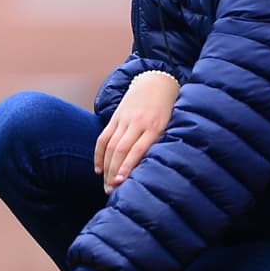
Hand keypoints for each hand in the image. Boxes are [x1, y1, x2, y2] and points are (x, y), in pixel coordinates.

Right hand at [95, 71, 179, 193]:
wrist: (157, 81)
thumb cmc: (169, 108)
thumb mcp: (171, 124)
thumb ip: (162, 143)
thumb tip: (152, 170)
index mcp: (155, 126)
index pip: (137, 149)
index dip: (127, 166)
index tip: (121, 182)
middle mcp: (137, 122)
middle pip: (120, 150)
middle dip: (113, 172)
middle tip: (110, 190)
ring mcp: (124, 119)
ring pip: (110, 146)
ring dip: (106, 167)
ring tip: (105, 184)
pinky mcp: (116, 117)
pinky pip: (103, 137)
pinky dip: (99, 154)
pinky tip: (98, 169)